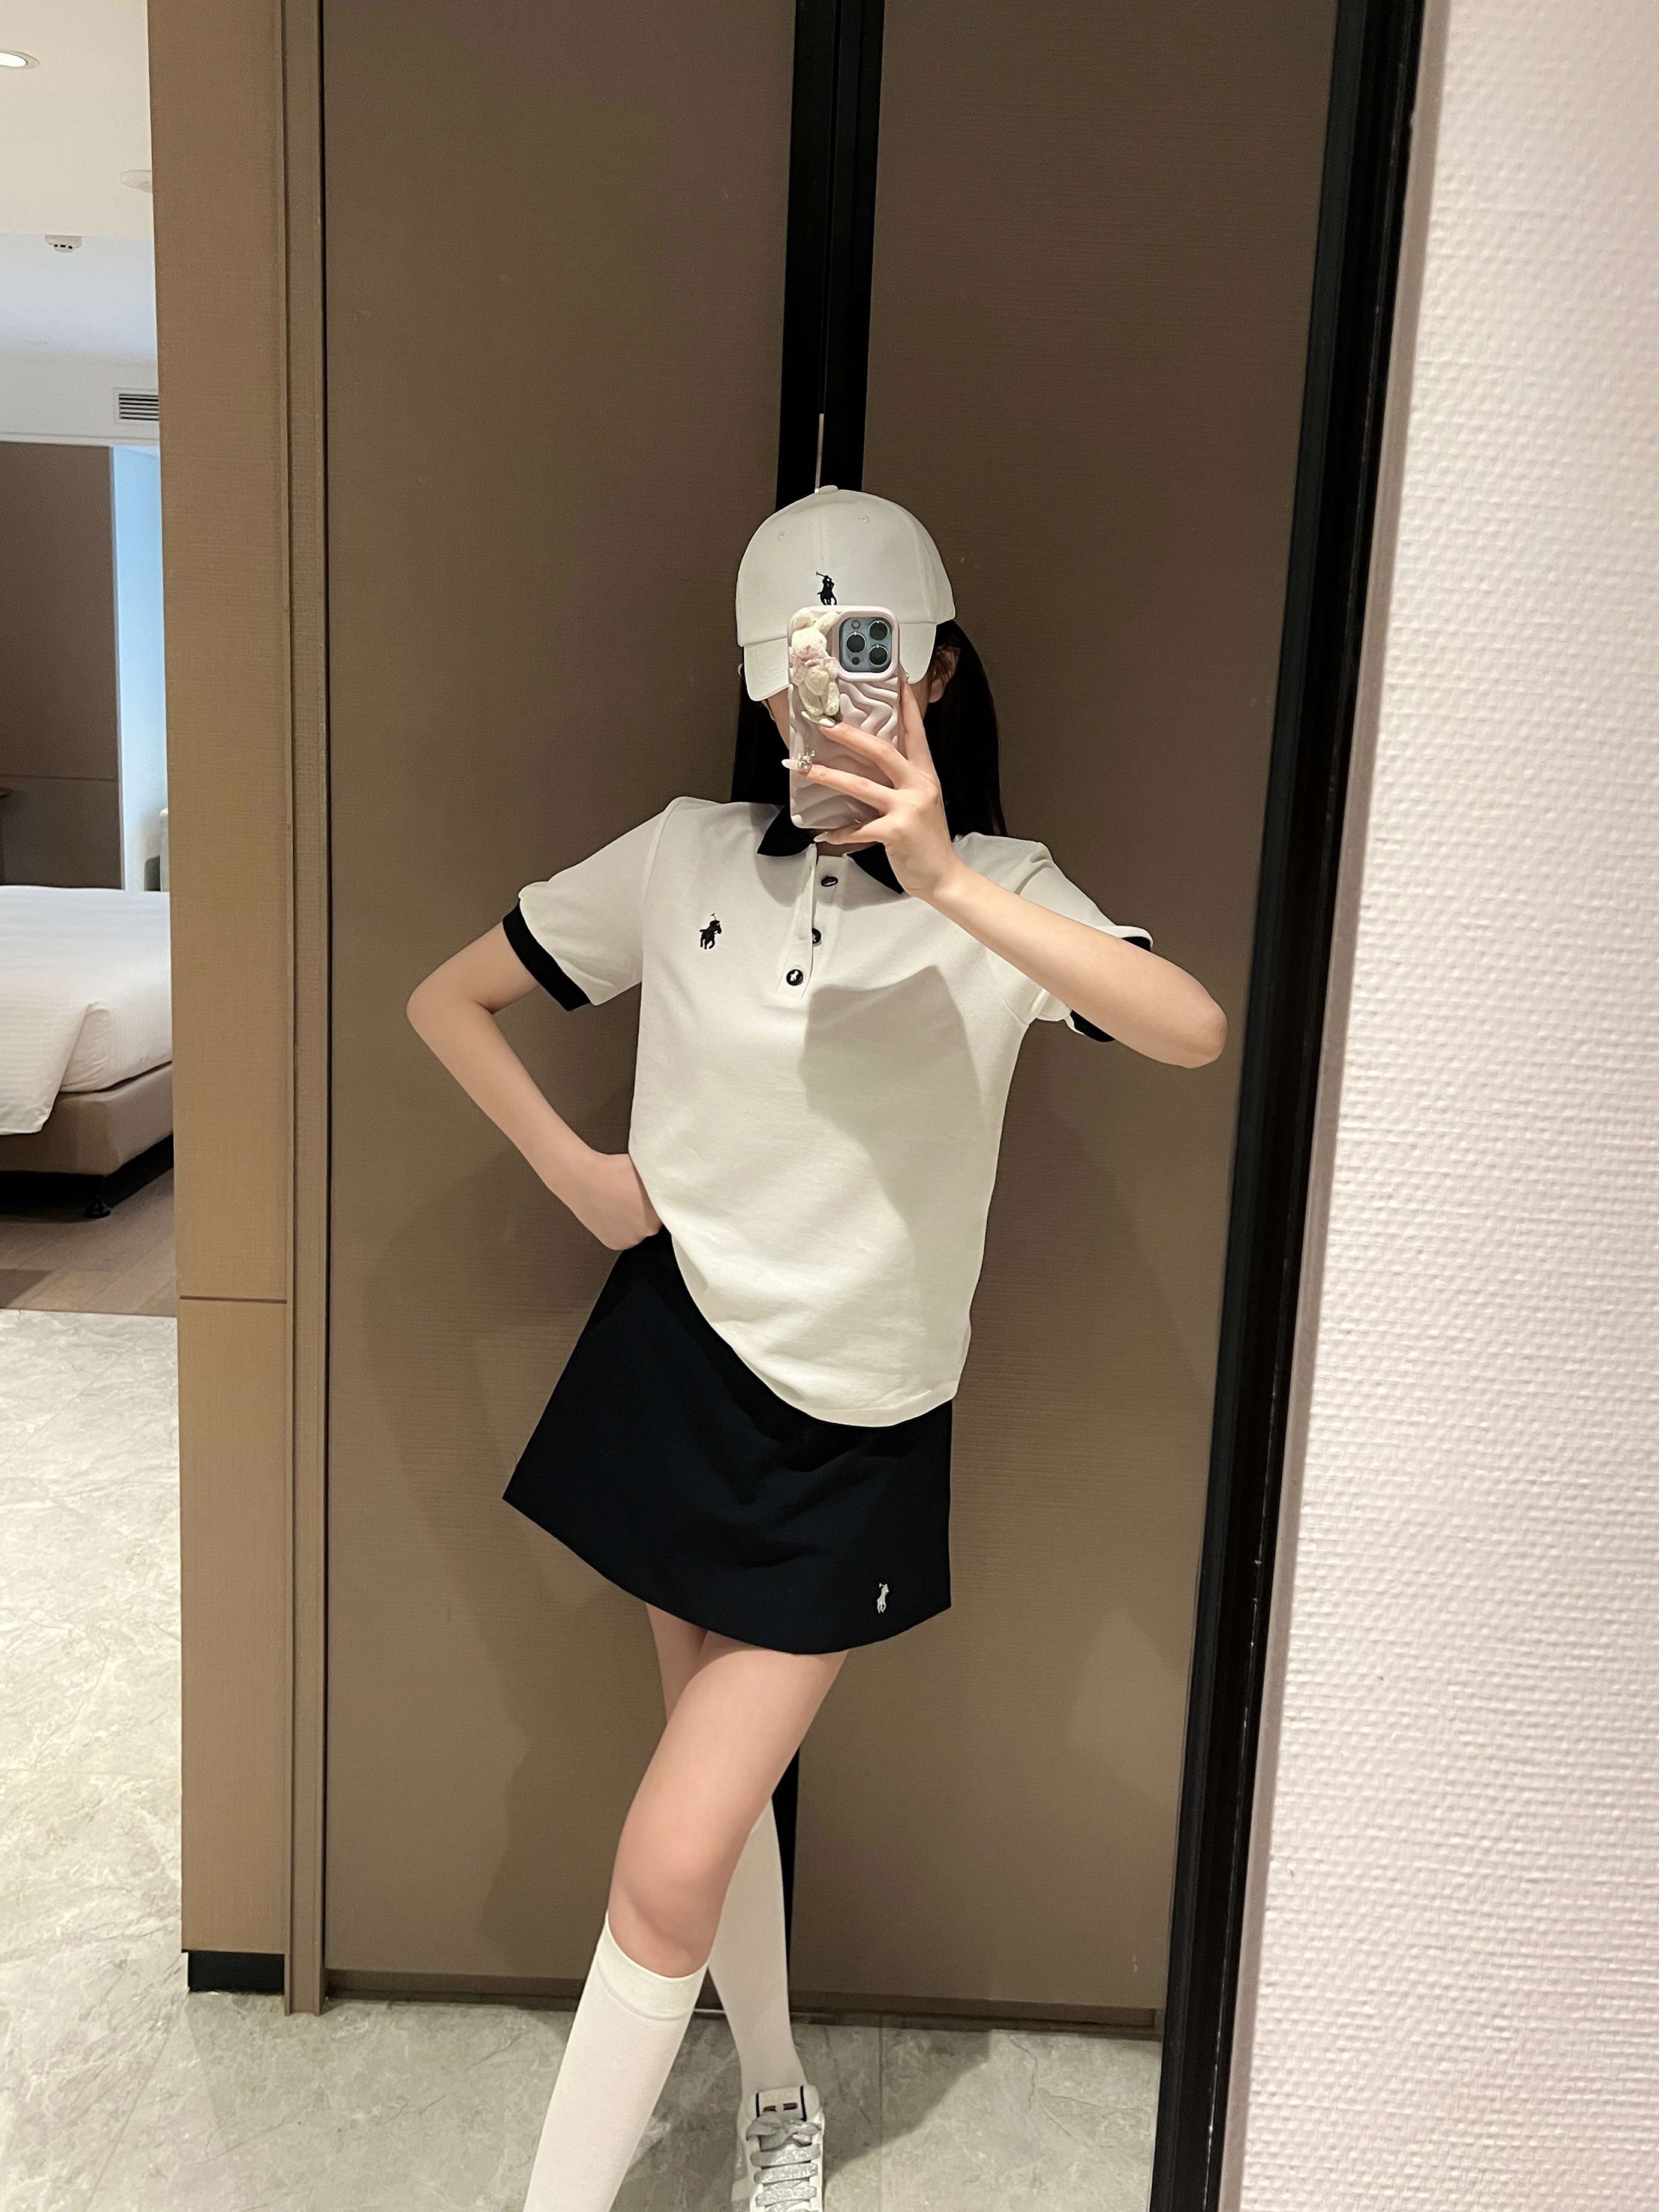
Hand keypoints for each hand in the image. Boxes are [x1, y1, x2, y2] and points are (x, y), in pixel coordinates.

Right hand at [564, 1150, 661, 1249]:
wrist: (582, 1179)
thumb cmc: (612, 1171)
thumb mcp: (647, 1170)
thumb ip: (661, 1183)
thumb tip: (670, 1184)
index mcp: (659, 1211)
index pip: (669, 1210)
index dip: (659, 1201)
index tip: (650, 1194)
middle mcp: (647, 1229)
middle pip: (654, 1222)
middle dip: (647, 1212)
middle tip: (634, 1197)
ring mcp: (631, 1239)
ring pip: (639, 1231)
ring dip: (634, 1221)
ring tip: (621, 1204)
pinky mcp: (615, 1244)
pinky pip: (624, 1237)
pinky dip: (621, 1228)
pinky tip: (614, 1213)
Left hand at [802, 684, 969, 902]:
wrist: (943, 876)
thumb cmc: (927, 842)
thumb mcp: (921, 804)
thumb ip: (900, 784)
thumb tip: (869, 771)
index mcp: (925, 776)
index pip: (915, 733)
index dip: (907, 706)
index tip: (898, 681)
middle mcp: (919, 786)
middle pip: (882, 751)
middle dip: (850, 735)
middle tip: (826, 725)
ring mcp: (909, 808)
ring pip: (862, 786)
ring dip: (829, 776)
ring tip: (806, 771)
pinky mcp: (896, 831)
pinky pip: (859, 827)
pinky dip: (840, 832)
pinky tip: (825, 834)